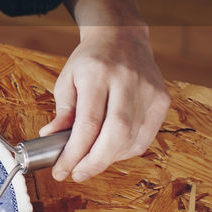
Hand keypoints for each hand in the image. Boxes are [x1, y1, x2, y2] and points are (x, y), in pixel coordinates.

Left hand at [39, 25, 168, 181]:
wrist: (122, 36)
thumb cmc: (90, 60)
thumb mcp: (67, 79)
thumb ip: (62, 111)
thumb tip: (50, 139)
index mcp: (98, 74)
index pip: (88, 123)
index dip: (75, 153)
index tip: (62, 170)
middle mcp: (127, 82)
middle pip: (116, 134)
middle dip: (95, 162)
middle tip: (78, 175)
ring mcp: (148, 91)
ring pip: (132, 139)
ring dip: (109, 158)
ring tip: (90, 162)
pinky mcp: (161, 100)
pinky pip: (145, 137)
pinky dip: (126, 150)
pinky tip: (110, 151)